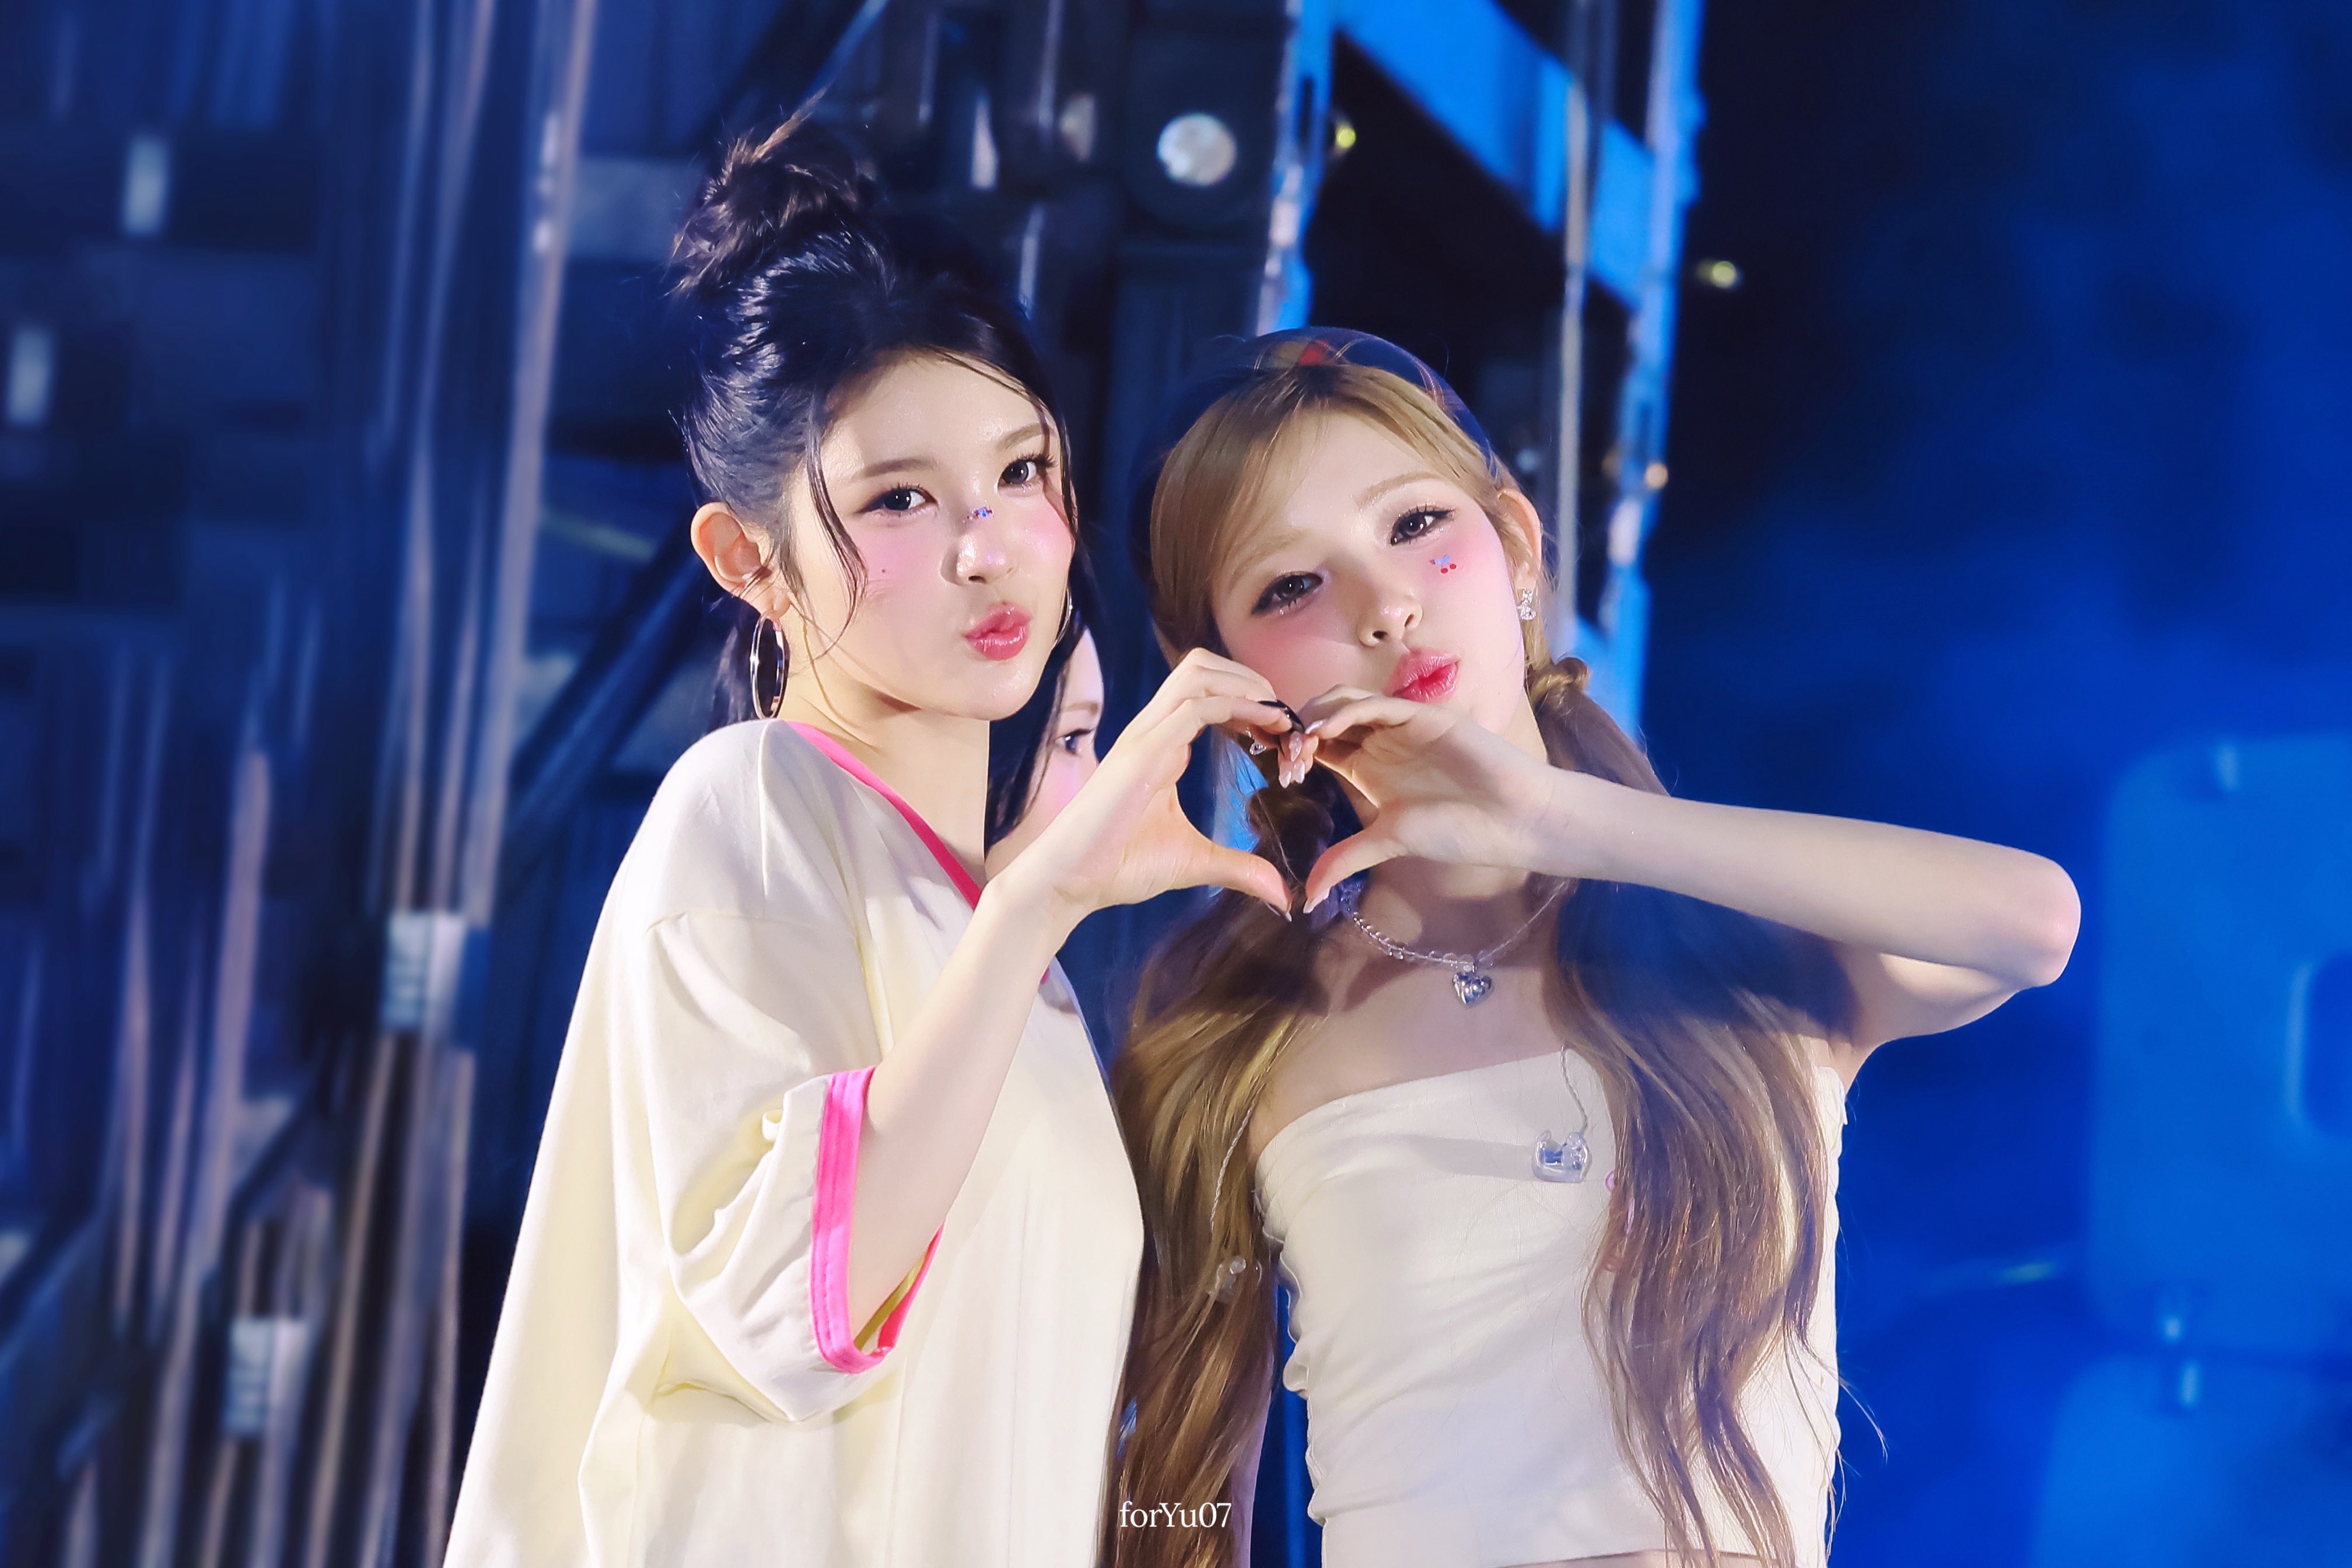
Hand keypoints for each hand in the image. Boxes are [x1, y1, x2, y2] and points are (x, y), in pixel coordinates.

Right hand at [1002, 649, 1294, 928]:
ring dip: (1246, 686)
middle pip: (1202, 667)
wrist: (1067, 882)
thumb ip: (1238, 867)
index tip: (1284, 734)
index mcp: (1161, 744)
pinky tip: (1265, 727)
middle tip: (1284, 718)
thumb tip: (1281, 894)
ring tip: (1279, 717)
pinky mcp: (1141, 754)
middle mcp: (1151, 730)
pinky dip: (1236, 706)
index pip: (1208, 693)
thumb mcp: (1194, 862)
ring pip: (1198, 674)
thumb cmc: (1117, 866)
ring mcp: (1144, 737)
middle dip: (1251, 680)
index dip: (1251, 702)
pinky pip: (1194, 708)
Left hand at [1288, 688, 1567, 909]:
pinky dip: (1346, 711)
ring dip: (1317, 717)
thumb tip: (1307, 899)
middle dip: (1300, 732)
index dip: (1295, 754)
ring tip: (1303, 743)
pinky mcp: (1421, 715)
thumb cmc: (1456, 831)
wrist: (1511, 820)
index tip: (1283, 775)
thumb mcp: (1388, 843)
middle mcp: (1379, 741)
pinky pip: (1376, 704)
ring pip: (1344, 703)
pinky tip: (1327, 730)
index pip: (1319, 747)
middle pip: (1324, 719)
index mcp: (1367, 766)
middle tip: (1288, 756)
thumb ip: (1345, 860)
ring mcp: (1399, 725)